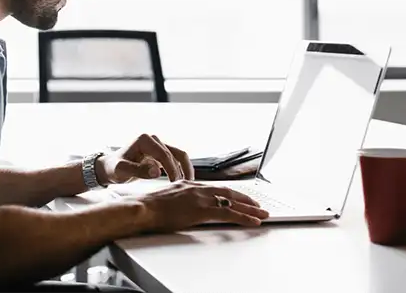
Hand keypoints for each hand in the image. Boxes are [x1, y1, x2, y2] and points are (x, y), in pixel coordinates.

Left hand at [97, 134, 193, 184]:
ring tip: (188, 185)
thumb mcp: (121, 170)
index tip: (176, 185)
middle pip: (175, 154)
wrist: (109, 168)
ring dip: (185, 170)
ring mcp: (158, 145)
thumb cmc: (113, 168)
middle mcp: (153, 139)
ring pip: (179, 156)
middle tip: (185, 188)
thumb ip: (138, 170)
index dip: (172, 170)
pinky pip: (176, 160)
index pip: (164, 155)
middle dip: (181, 171)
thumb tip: (157, 172)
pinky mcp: (161, 154)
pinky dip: (181, 170)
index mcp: (144, 140)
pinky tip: (183, 183)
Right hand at [136, 180, 269, 231]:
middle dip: (246, 199)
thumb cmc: (150, 208)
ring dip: (250, 208)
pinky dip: (244, 217)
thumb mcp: (169, 199)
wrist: (143, 208)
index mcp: (190, 185)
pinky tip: (253, 221)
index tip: (241, 197)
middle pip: (228, 192)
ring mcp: (201, 198)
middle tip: (258, 205)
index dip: (232, 193)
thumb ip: (182, 201)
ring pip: (232, 201)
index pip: (217, 188)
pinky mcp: (202, 209)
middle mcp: (198, 188)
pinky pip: (228, 213)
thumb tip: (188, 208)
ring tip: (262, 214)